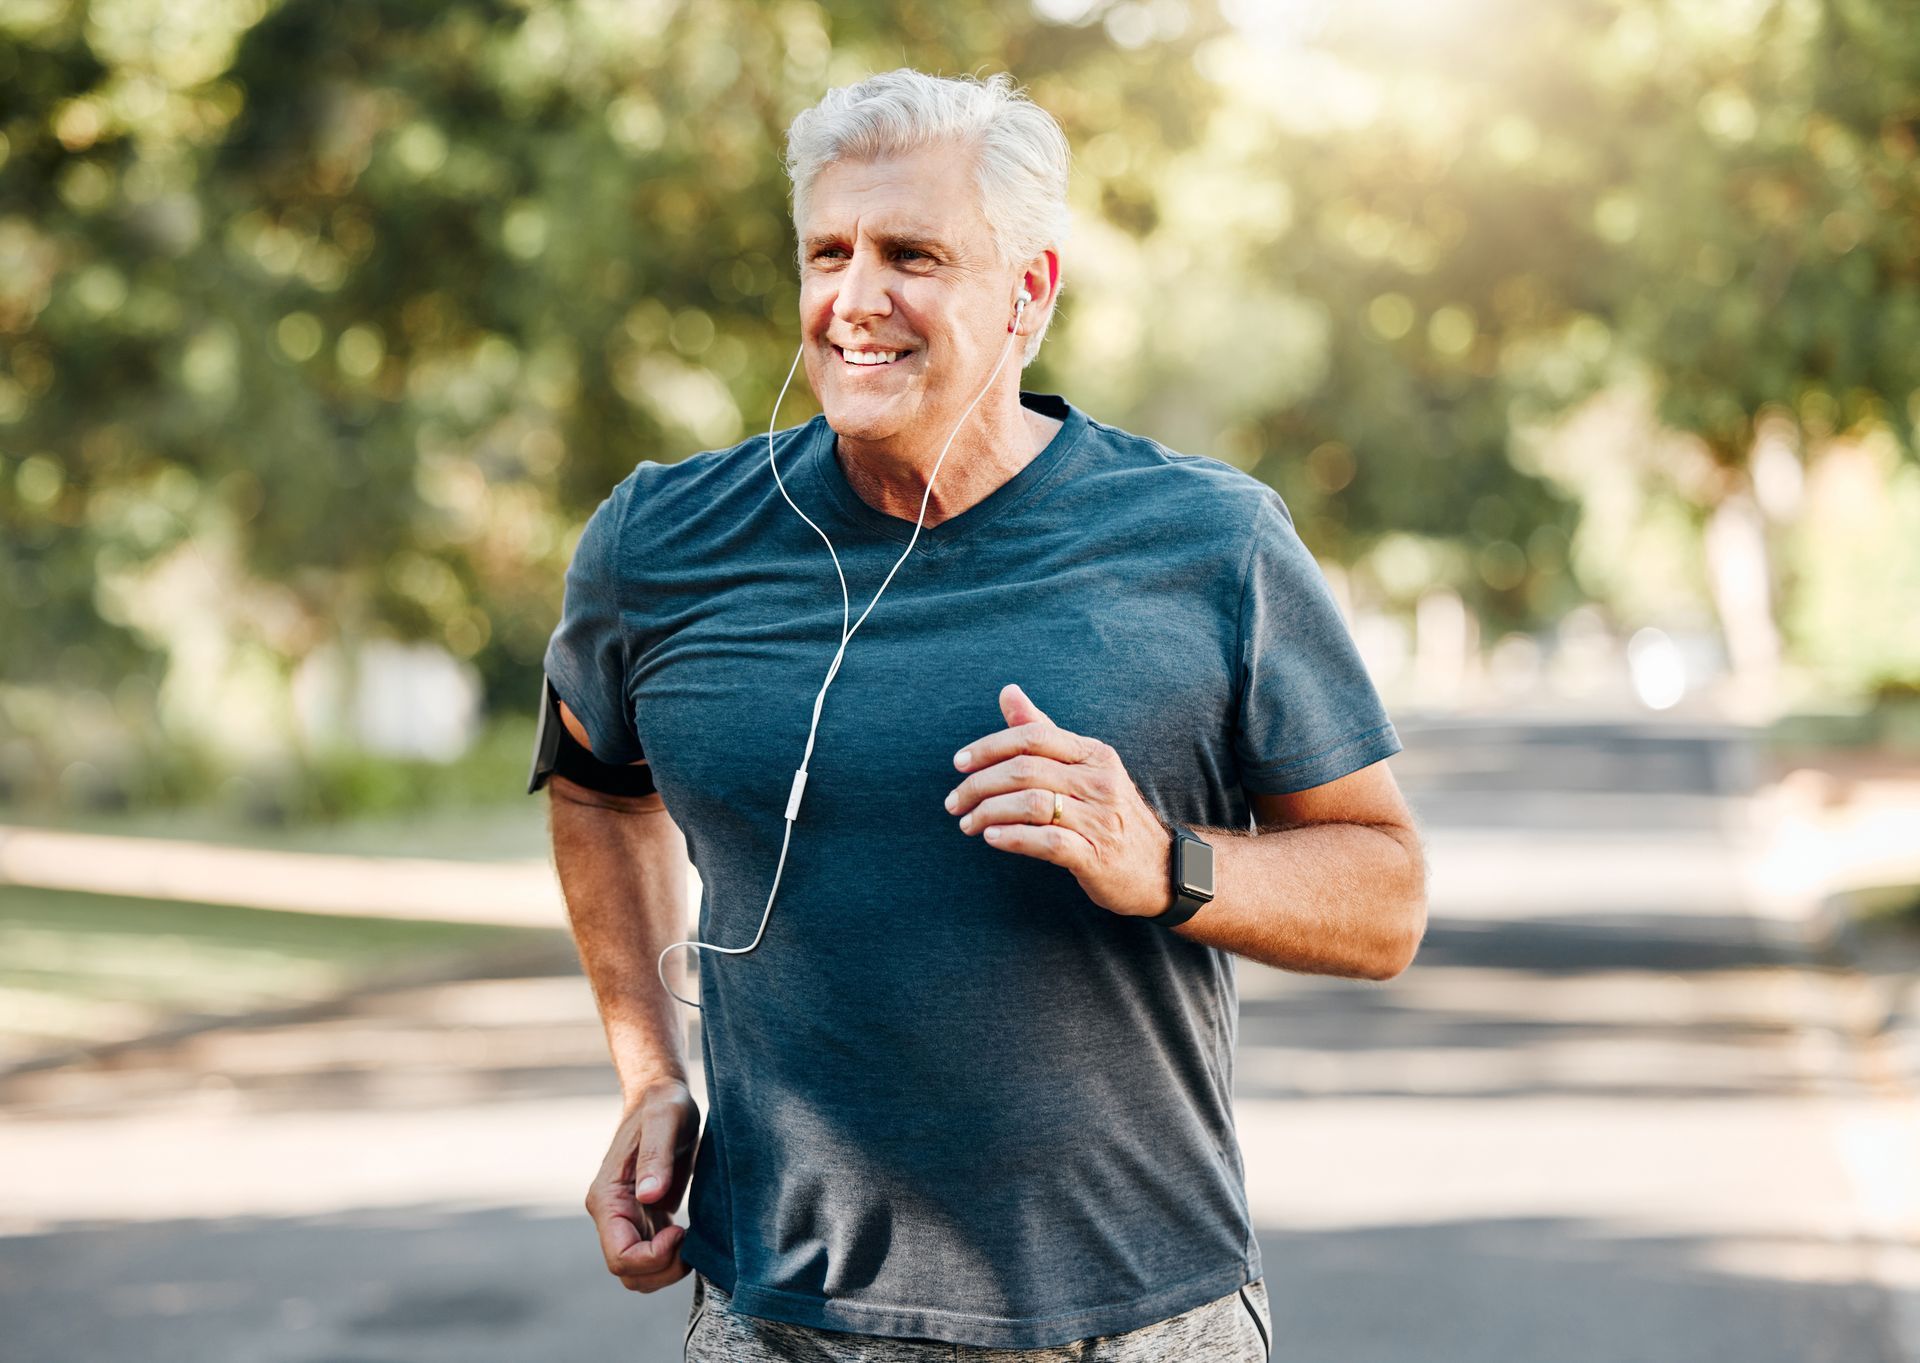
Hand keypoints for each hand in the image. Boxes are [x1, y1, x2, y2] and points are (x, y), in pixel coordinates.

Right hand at [585, 1078, 699, 1292]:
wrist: (662, 1096)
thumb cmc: (663, 1104)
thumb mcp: (665, 1120)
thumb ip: (656, 1157)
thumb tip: (650, 1197)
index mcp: (607, 1198)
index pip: (620, 1257)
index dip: (653, 1258)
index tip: (681, 1232)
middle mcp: (612, 1214)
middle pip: (629, 1273)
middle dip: (662, 1270)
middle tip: (691, 1242)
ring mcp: (627, 1218)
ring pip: (640, 1272)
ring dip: (668, 1269)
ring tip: (694, 1240)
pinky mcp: (646, 1217)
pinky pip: (653, 1256)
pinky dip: (673, 1258)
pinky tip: (694, 1236)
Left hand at [945, 683, 1173, 918]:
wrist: (1160, 869)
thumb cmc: (1110, 815)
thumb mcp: (1084, 768)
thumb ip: (1043, 731)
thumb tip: (1008, 692)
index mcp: (1094, 755)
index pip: (1034, 736)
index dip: (989, 747)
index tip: (959, 763)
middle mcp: (1100, 782)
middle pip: (1025, 770)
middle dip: (979, 784)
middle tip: (954, 802)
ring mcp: (1100, 820)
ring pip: (1031, 804)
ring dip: (988, 813)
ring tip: (967, 823)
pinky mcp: (1096, 857)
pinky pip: (1046, 842)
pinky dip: (1012, 838)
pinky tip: (992, 838)